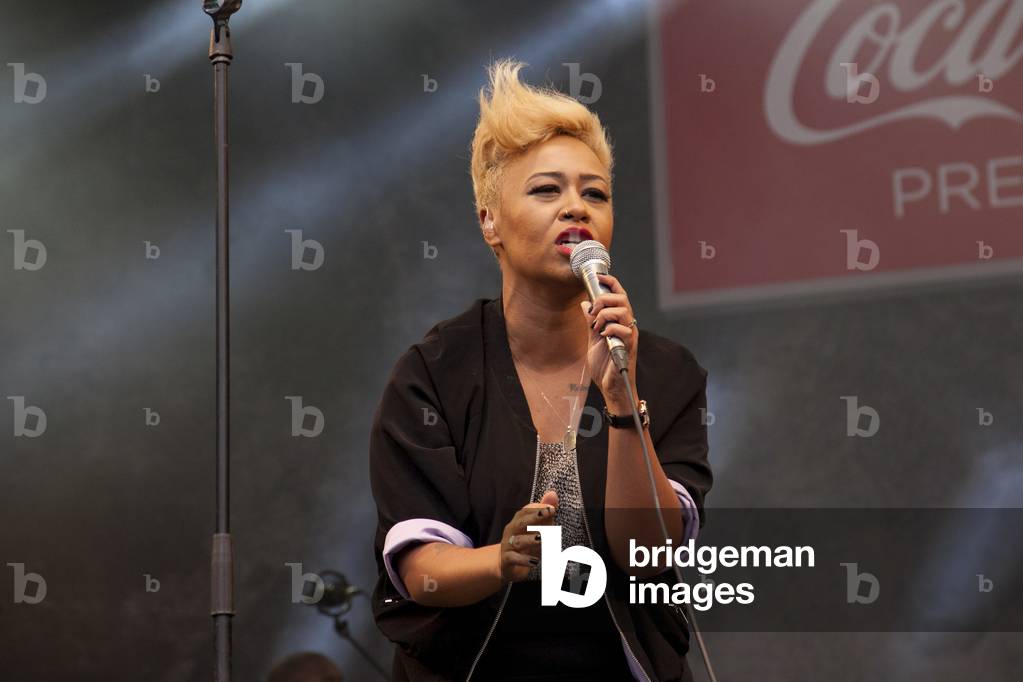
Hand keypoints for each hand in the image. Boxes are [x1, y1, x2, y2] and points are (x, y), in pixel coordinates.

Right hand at [498, 489, 558, 584]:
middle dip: (535, 518)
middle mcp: (512, 531)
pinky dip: (524, 559)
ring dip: (531, 540)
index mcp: (518, 521)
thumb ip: (544, 512)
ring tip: (543, 539)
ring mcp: (508, 545)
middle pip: (521, 522)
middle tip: (548, 515)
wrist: (505, 563)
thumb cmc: (524, 541)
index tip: (552, 508)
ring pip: (518, 541)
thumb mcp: (534, 527)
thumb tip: (553, 493)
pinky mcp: (507, 560)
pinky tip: (535, 561)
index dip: (539, 509)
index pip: (526, 511)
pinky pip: (514, 558)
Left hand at [579, 273, 638, 411]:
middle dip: (605, 299)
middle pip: (623, 298)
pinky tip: (602, 336)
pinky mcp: (628, 347)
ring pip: (624, 311)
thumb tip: (585, 304)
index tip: (598, 276)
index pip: (619, 295)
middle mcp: (627, 326)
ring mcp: (629, 336)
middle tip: (594, 310)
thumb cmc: (605, 366)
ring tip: (597, 326)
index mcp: (619, 321)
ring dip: (606, 314)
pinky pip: (624, 330)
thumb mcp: (593, 340)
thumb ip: (591, 322)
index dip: (611, 282)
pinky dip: (610, 328)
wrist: (612, 388)